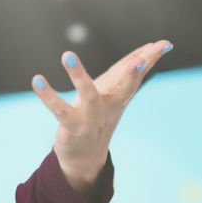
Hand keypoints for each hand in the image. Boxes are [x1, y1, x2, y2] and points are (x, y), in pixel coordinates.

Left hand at [31, 40, 173, 191]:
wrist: (85, 158)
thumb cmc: (99, 118)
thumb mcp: (113, 96)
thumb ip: (125, 75)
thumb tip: (143, 55)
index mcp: (120, 96)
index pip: (137, 75)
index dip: (151, 60)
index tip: (164, 44)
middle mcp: (109, 106)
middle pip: (123, 88)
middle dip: (133, 74)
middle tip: (141, 60)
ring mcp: (91, 117)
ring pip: (88, 95)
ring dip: (78, 75)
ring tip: (67, 55)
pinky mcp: (72, 126)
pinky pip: (59, 110)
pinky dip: (47, 95)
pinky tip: (37, 80)